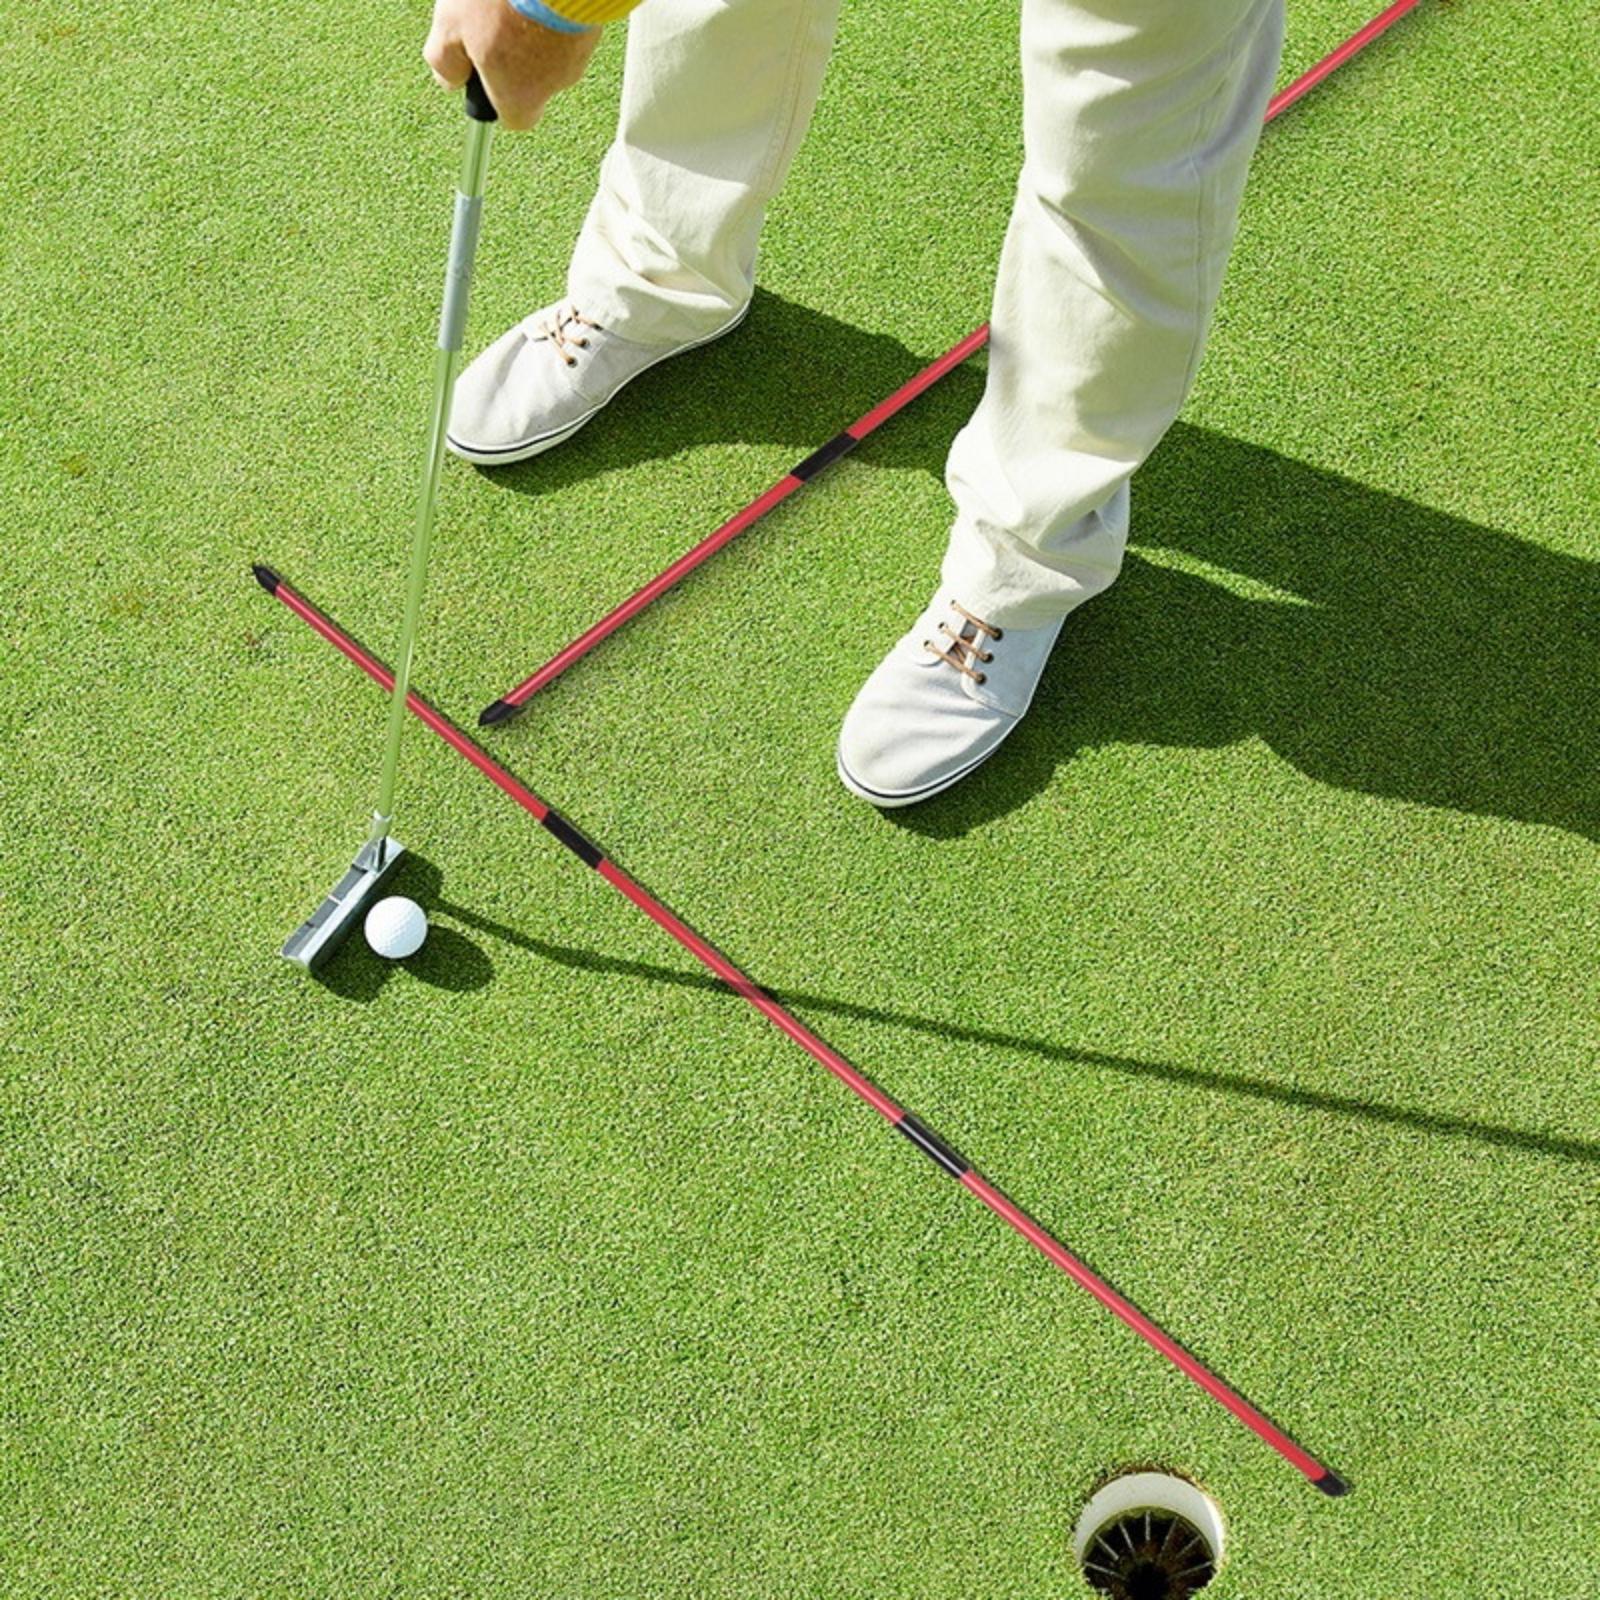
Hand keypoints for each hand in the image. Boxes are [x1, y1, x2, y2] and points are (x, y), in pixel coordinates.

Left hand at [424, 0, 601, 130]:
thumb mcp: (451, 26)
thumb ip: (445, 61)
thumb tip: (449, 81)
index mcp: (521, 96)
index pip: (514, 120)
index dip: (496, 101)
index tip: (481, 76)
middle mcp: (555, 83)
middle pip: (531, 81)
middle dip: (511, 56)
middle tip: (490, 20)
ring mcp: (580, 52)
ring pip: (548, 49)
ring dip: (530, 28)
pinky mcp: (594, 22)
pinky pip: (566, 23)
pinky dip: (549, 10)